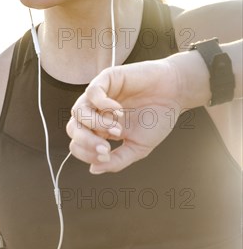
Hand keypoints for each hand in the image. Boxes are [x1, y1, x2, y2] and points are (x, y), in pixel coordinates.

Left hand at [66, 57, 186, 173]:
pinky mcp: (106, 79)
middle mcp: (96, 112)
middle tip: (106, 147)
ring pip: (78, 111)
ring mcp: (99, 95)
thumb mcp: (138, 147)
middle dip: (86, 142)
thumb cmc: (158, 119)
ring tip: (117, 128)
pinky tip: (118, 110)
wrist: (176, 94)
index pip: (77, 143)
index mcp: (100, 129)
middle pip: (73, 128)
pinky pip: (92, 92)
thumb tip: (93, 169)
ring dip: (95, 124)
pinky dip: (102, 104)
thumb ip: (117, 160)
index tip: (106, 155)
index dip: (86, 153)